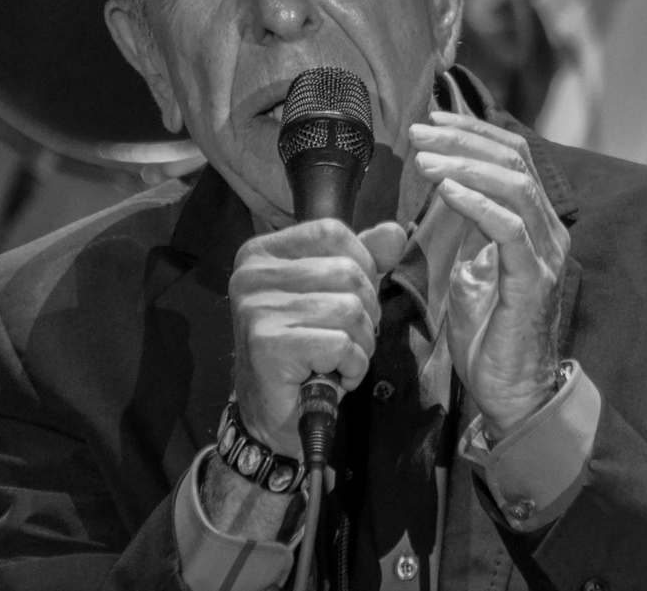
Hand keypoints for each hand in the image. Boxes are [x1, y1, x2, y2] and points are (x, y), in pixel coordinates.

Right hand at [229, 218, 405, 455]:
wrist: (271, 415)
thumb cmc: (305, 349)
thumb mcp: (334, 293)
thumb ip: (363, 259)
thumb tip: (394, 232)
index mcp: (261, 252)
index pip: (331, 231)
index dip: (362, 263)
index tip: (352, 296)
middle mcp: (251, 275)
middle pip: (347, 271)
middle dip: (365, 311)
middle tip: (344, 338)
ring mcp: (257, 309)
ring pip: (350, 309)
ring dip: (361, 343)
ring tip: (338, 359)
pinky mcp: (268, 345)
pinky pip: (342, 344)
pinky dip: (353, 366)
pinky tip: (332, 376)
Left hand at [410, 111, 568, 437]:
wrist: (512, 393)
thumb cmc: (490, 332)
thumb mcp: (473, 266)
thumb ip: (470, 227)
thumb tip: (447, 187)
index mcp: (535, 222)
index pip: (512, 156)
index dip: (473, 132)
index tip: (432, 120)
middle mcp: (548, 230)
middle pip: (513, 162)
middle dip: (463, 140)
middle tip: (419, 132)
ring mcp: (544, 255)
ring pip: (514, 187)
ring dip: (465, 165)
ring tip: (426, 158)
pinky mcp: (531, 282)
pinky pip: (509, 230)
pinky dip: (477, 204)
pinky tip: (446, 191)